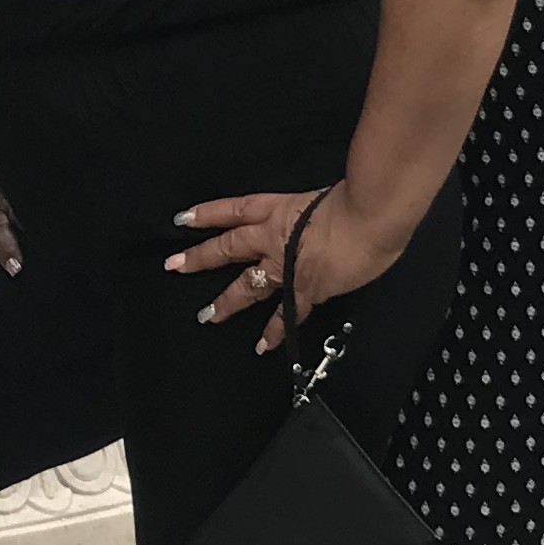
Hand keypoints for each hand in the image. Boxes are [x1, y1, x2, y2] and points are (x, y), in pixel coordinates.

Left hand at [169, 186, 406, 349]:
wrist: (369, 220)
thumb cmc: (355, 201)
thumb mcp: (325, 198)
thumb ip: (314, 213)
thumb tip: (321, 222)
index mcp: (277, 208)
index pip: (234, 209)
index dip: (208, 213)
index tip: (183, 220)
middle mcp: (273, 237)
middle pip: (228, 248)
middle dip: (200, 258)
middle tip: (174, 266)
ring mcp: (286, 267)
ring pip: (247, 285)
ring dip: (226, 302)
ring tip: (207, 315)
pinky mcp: (305, 290)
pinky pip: (285, 315)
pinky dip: (274, 332)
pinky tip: (262, 346)